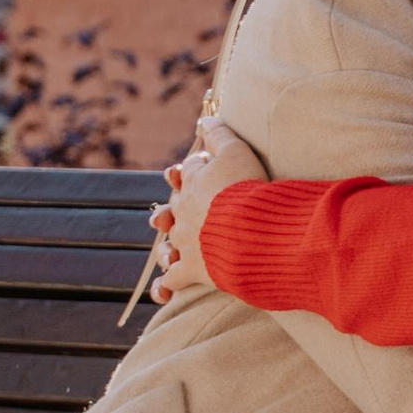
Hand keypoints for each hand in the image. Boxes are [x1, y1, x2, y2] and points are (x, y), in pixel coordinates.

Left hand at [148, 110, 266, 307]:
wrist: (251, 229)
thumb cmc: (248, 189)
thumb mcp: (237, 150)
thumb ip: (219, 133)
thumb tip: (203, 119)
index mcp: (194, 183)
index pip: (188, 173)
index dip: (192, 172)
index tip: (195, 172)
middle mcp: (184, 212)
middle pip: (173, 208)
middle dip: (171, 211)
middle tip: (166, 214)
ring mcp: (185, 241)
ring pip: (169, 244)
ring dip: (168, 248)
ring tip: (167, 253)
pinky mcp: (192, 269)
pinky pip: (172, 279)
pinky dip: (165, 286)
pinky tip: (161, 293)